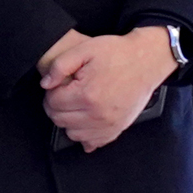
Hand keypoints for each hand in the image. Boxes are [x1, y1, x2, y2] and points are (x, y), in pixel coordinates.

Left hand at [37, 27, 173, 151]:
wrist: (146, 61)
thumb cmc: (117, 53)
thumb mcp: (84, 49)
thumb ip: (60, 66)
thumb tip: (46, 84)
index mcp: (87, 94)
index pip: (52, 103)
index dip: (51, 92)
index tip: (59, 85)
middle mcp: (97, 114)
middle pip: (59, 120)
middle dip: (57, 106)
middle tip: (66, 93)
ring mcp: (108, 125)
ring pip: (72, 134)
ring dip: (69, 121)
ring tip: (77, 104)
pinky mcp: (116, 129)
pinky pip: (92, 142)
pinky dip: (85, 134)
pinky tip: (87, 119)